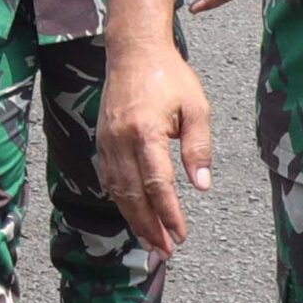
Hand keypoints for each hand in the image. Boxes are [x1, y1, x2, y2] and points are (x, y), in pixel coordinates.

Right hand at [98, 40, 214, 256]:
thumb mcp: (197, 107)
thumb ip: (199, 147)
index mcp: (145, 131)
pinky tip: (133, 214)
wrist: (133, 52)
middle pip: (133, 195)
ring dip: (134, 219)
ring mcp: (107, 141)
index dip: (169, 214)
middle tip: (166, 250)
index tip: (180, 234)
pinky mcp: (102, 141)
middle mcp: (120, 140)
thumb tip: (201, 186)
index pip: (157, 184)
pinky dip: (121, 201)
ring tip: (151, 241)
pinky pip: (109, 178)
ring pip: (118, 191)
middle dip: (150, 227)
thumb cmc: (168, 76)